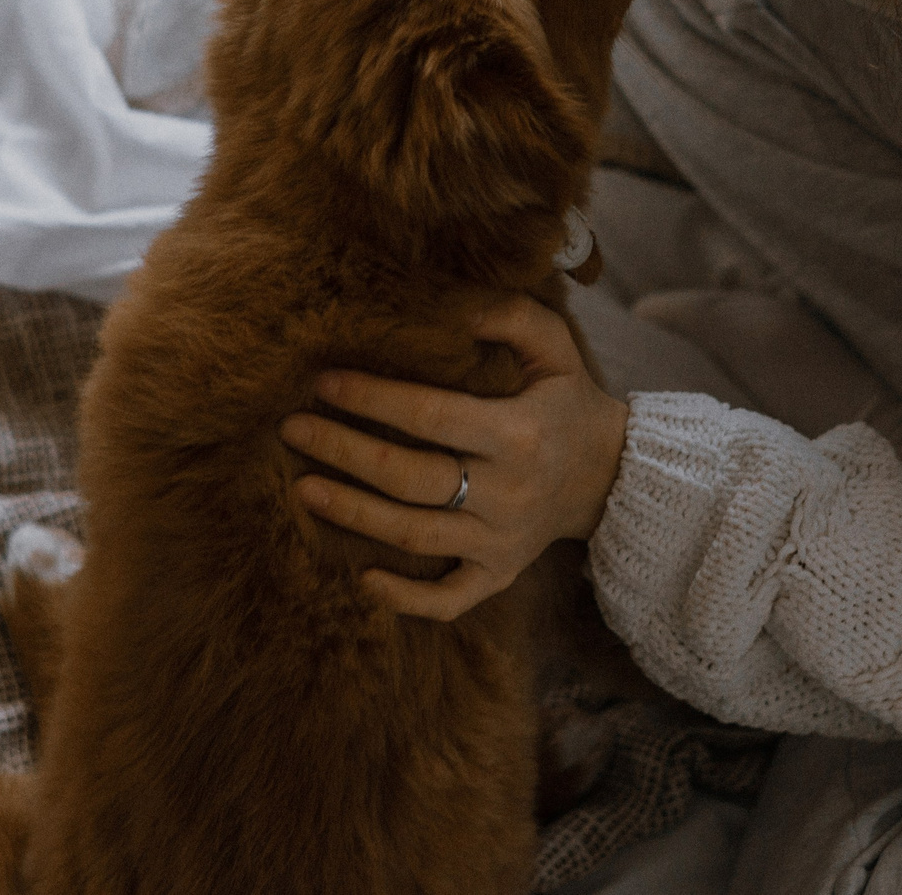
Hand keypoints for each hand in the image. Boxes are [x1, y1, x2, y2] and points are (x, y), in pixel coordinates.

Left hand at [281, 296, 630, 620]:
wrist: (610, 475)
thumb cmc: (567, 401)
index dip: (372, 399)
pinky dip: (407, 598)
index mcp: (517, 433)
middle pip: (410, 478)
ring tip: (302, 487)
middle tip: (291, 429)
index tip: (323, 382)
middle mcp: (508, 492)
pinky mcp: (500, 573)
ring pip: (415, 536)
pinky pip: (451, 598)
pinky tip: (362, 579)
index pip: (430, 415)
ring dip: (354, 515)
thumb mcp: (554, 347)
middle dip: (344, 452)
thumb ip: (508, 315)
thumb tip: (450, 303)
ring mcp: (502, 540)